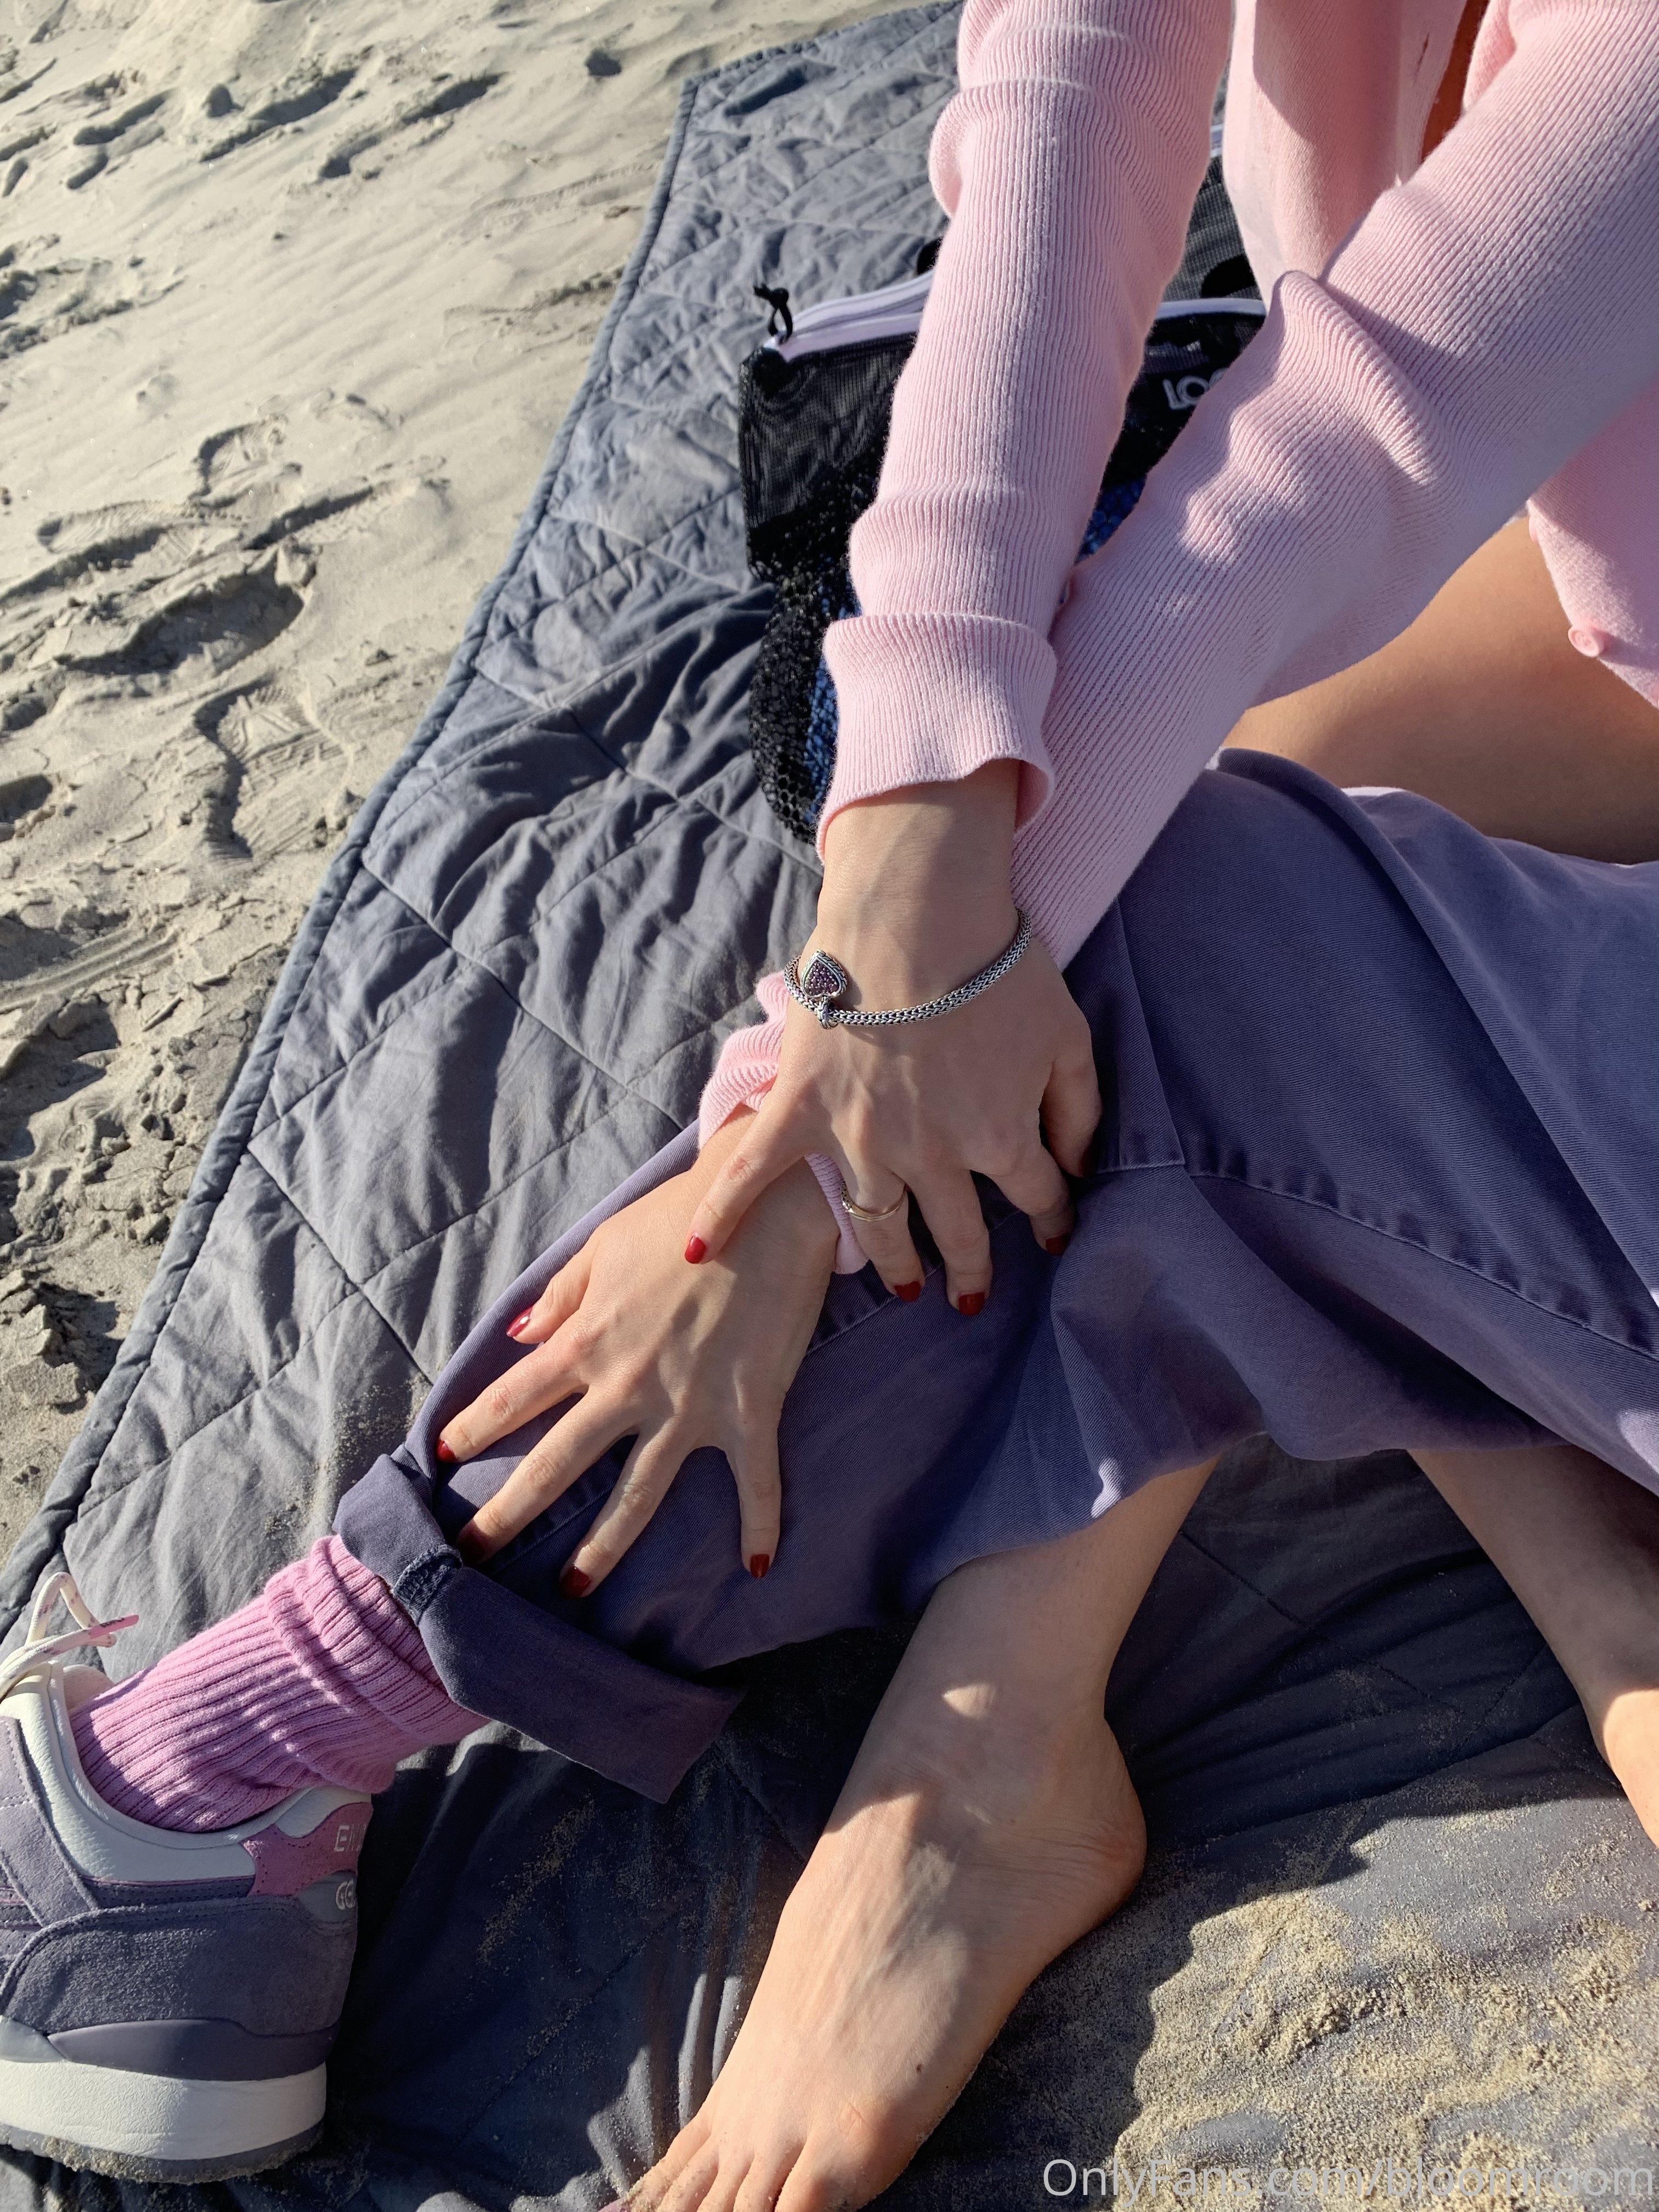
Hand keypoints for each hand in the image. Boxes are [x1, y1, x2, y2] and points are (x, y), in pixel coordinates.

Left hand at [439, 1112, 838, 1590]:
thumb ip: (562, 1295)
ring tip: (573, 1590)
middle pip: (555, 1465)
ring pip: (636, 1496)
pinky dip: (760, 1526)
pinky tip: (758, 1566)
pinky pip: (755, 1483)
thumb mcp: (607, 1244)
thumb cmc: (686, 1215)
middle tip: (471, 1555)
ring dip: (602, 1551)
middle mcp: (628, 1384)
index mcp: (589, 1340)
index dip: (474, 1428)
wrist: (771, 1201)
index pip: (513, 1397)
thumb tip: (518, 1337)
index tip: (441, 1458)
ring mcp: (689, 1407)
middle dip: (507, 1515)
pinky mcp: (749, 1412)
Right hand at [686, 766, 1101, 1310]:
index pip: (1035, 1196)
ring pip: (877, 1223)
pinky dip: (726, 1213)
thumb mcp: (1067, 1034)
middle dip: (971, 1267)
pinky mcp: (800, 1111)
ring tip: (904, 1288)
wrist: (916, 913)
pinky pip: (756, 1173)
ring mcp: (859, 1139)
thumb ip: (1081, 1108)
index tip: (1055, 1237)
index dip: (1051, 1219)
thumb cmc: (998, 966)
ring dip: (894, 1262)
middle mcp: (929, 1155)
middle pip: (958, 1229)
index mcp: (998, 1135)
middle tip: (971, 1295)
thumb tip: (1080, 1166)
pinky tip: (702, 1252)